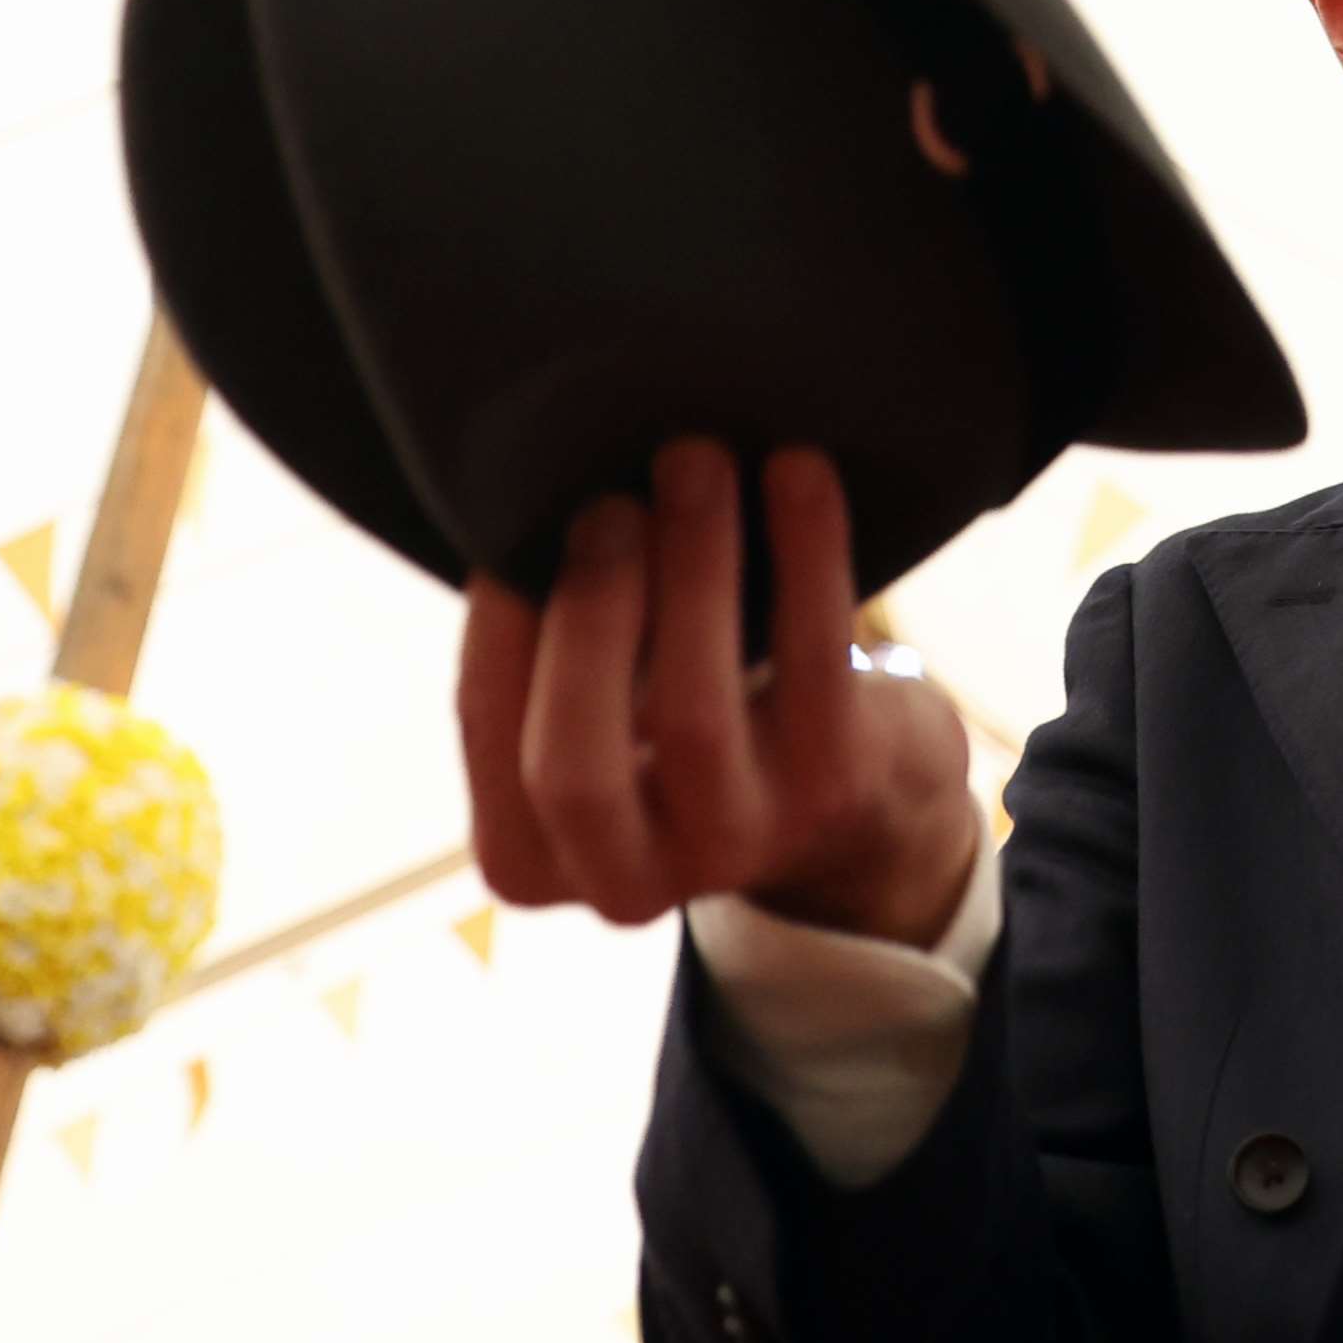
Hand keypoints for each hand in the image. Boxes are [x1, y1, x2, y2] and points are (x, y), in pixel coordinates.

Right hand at [457, 440, 978, 944]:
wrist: (852, 792)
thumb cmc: (682, 705)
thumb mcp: (593, 704)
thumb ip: (550, 635)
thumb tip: (528, 495)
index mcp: (529, 860)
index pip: (489, 734)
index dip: (496, 629)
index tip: (510, 532)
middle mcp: (624, 883)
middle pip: (574, 762)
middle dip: (588, 615)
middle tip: (609, 502)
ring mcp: (736, 846)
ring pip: (694, 714)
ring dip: (692, 567)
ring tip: (697, 459)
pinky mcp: (836, 793)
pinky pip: (815, 662)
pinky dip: (805, 553)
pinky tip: (798, 470)